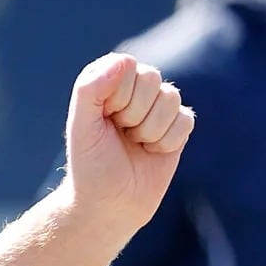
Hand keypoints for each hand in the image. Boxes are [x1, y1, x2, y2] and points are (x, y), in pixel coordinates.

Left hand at [58, 53, 193, 236]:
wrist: (109, 205)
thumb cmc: (90, 166)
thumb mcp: (81, 128)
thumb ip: (90, 89)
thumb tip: (124, 60)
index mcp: (108, 83)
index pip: (126, 67)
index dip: (116, 97)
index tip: (103, 120)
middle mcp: (135, 89)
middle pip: (151, 80)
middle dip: (133, 115)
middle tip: (119, 135)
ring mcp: (159, 107)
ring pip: (170, 100)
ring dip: (149, 131)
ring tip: (135, 145)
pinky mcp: (178, 126)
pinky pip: (184, 121)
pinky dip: (166, 143)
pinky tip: (151, 153)